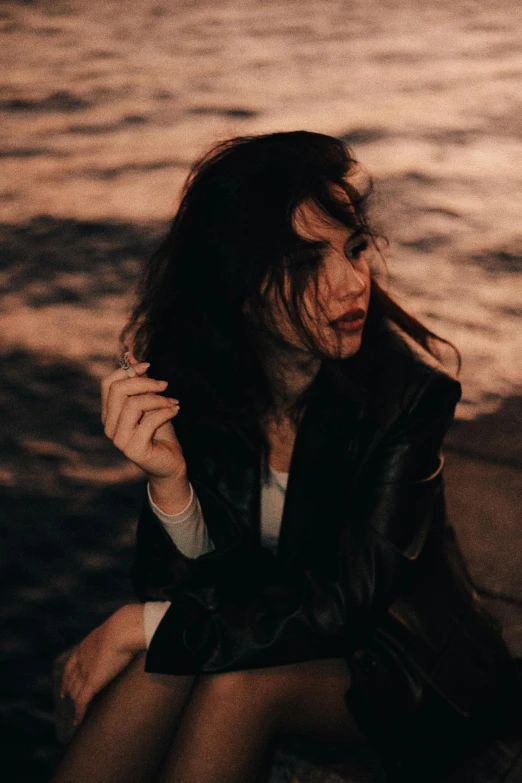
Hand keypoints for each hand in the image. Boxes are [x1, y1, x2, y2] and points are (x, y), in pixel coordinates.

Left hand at [60, 604, 145, 725]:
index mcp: (85, 647)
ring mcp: (85, 672)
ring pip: (75, 691)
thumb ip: (115, 638)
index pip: (71, 665)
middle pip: (71, 679)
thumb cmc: (125, 627)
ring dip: (76, 701)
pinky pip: (82, 701)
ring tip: (77, 711)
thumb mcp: (114, 632)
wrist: (122, 630)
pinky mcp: (91, 683)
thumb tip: (128, 638)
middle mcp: (81, 660)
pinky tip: (78, 721)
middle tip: (68, 699)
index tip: (65, 686)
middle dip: (69, 690)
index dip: (67, 677)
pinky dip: (79, 712)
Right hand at [101, 352, 186, 480]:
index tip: (149, 365)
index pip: (107, 384)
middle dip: (145, 382)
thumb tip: (130, 355)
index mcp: (109, 413)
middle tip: (165, 385)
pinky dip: (166, 411)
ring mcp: (119, 439)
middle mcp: (109, 426)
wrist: (170, 462)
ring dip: (158, 399)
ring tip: (173, 402)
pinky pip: (149, 421)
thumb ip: (140, 381)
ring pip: (133, 404)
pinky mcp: (133, 449)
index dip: (127, 370)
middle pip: (118, 391)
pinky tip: (176, 411)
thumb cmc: (160, 431)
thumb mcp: (151, 401)